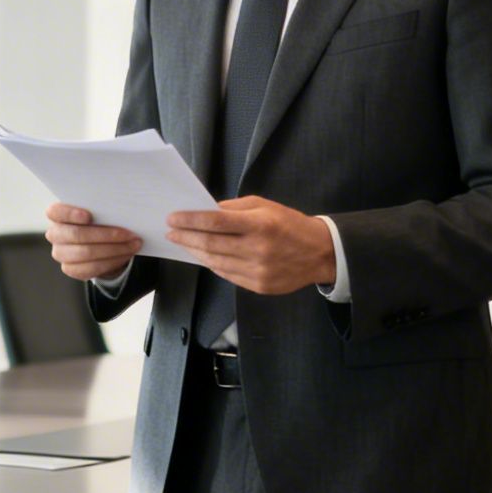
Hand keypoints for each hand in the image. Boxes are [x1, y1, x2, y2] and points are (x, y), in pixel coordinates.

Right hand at [45, 203, 142, 280]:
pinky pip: (92, 268)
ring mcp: (60, 253)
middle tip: (129, 234)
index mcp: (56, 214)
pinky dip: (113, 261)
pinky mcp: (70, 269)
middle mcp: (54, 234)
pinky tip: (126, 254)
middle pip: (77, 235)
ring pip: (86, 253)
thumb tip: (123, 210)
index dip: (71, 214)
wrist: (96, 241)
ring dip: (114, 249)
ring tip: (133, 244)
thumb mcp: (97, 210)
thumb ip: (102, 208)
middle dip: (106, 235)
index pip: (56, 211)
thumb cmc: (97, 220)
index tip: (89, 216)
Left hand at [167, 196, 334, 294]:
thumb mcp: (265, 206)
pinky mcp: (258, 286)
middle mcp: (258, 249)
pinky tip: (204, 256)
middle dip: (186, 237)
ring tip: (184, 243)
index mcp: (260, 224)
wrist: (320, 254)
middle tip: (172, 231)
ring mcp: (258, 271)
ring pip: (215, 262)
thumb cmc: (290, 224)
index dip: (190, 220)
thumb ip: (234, 209)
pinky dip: (212, 264)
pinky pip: (227, 275)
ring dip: (195, 252)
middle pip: (211, 244)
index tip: (173, 218)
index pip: (216, 222)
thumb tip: (205, 212)